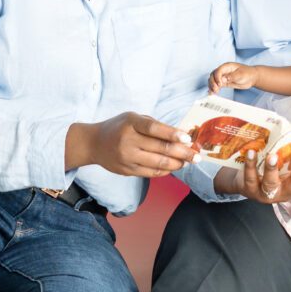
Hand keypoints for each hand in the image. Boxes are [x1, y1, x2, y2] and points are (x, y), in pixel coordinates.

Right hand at [69, 113, 198, 177]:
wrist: (94, 143)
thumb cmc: (119, 127)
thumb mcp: (133, 118)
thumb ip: (154, 125)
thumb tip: (181, 135)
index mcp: (130, 123)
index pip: (154, 128)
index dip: (172, 133)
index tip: (188, 138)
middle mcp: (127, 141)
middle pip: (160, 148)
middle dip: (183, 153)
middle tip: (197, 156)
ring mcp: (127, 157)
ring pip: (158, 163)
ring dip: (177, 164)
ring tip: (188, 162)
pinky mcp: (127, 170)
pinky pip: (151, 173)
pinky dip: (166, 171)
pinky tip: (174, 167)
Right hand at [209, 62, 257, 92]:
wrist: (252, 77)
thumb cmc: (248, 73)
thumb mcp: (241, 74)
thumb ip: (231, 76)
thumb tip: (222, 79)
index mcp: (227, 66)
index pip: (218, 71)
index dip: (217, 77)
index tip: (220, 84)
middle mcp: (223, 71)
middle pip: (213, 75)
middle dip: (213, 82)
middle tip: (216, 89)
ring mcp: (223, 76)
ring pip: (213, 80)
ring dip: (212, 86)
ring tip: (213, 92)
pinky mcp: (224, 82)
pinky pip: (216, 85)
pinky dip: (213, 89)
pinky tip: (212, 93)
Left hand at [214, 147, 290, 202]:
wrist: (247, 184)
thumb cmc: (271, 170)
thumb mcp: (285, 165)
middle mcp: (285, 191)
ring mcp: (268, 194)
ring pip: (272, 183)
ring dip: (272, 169)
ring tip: (272, 156)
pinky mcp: (251, 191)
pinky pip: (251, 178)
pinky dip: (250, 165)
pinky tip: (251, 152)